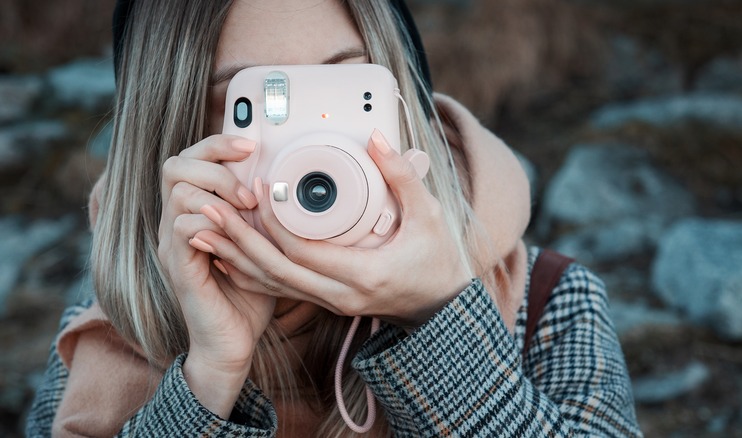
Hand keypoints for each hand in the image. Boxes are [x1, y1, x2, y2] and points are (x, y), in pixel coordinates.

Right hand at [157, 134, 275, 417]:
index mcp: (195, 212)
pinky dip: (212, 220)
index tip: (252, 145)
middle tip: (249, 189)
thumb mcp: (263, 243)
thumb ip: (265, 213)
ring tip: (247, 209)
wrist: (233, 342)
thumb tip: (292, 181)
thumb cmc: (251, 293)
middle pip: (174, 164)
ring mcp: (174, 243)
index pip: (190, 158)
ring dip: (217, 191)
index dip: (217, 143)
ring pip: (177, 189)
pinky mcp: (180, 266)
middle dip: (214, 163)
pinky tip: (237, 230)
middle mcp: (176, 221)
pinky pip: (182, 225)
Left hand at [190, 130, 471, 329]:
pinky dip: (250, 271)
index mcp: (363, 273)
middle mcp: (339, 294)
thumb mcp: (428, 214)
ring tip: (206, 227)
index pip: (302, 250)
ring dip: (236, 256)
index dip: (275, 220)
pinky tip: (227, 255)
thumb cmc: (437, 259)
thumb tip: (376, 138)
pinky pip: (280, 288)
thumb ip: (401, 175)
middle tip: (211, 206)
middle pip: (275, 270)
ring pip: (271, 284)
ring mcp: (329, 302)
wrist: (440, 305)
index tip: (260, 187)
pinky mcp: (324, 300)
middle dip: (239, 239)